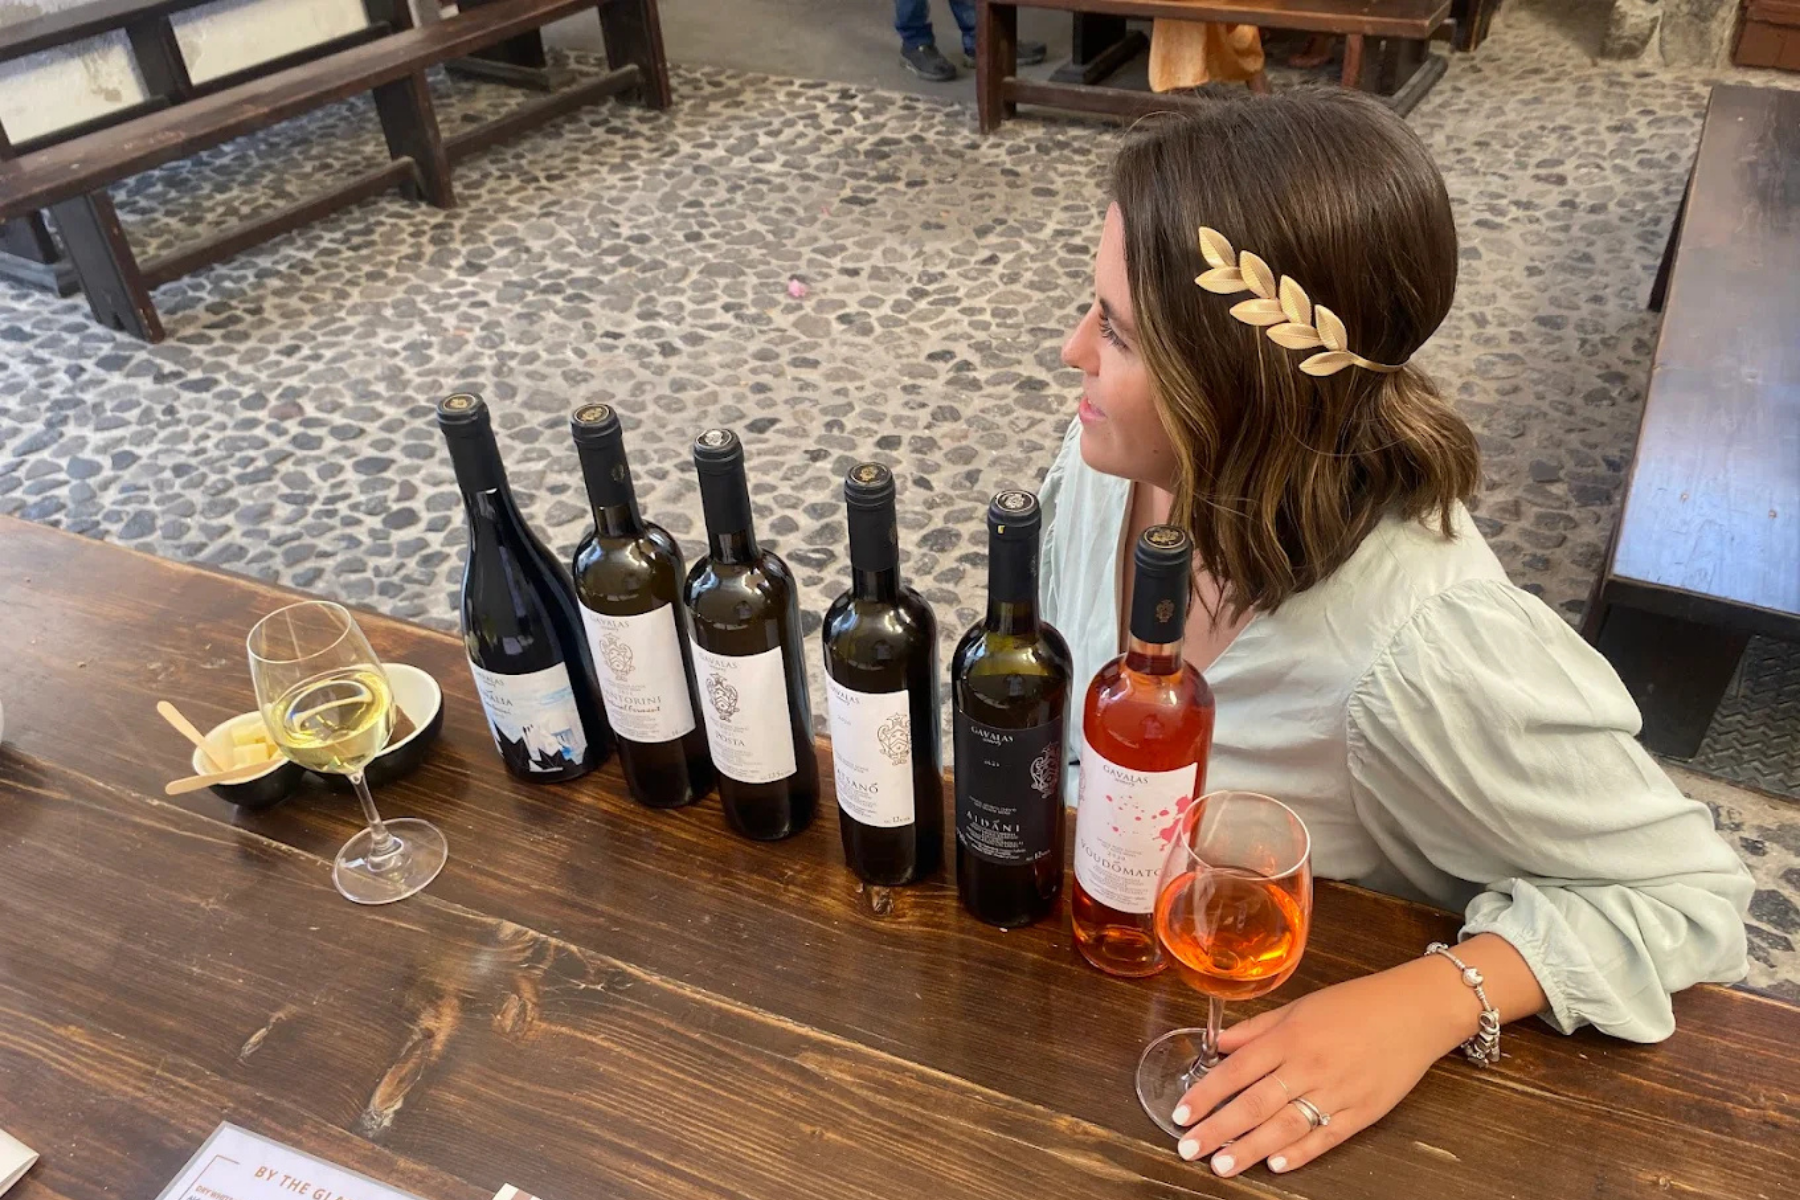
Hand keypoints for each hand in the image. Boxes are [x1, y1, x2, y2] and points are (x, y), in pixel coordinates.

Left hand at [1168, 959, 1470, 1176]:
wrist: (1415, 1011)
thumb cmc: (1355, 1004)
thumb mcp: (1299, 1006)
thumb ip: (1257, 1029)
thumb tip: (1218, 1044)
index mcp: (1290, 1037)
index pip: (1237, 1070)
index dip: (1206, 1094)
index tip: (1181, 1113)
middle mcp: (1309, 1066)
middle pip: (1255, 1103)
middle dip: (1218, 1129)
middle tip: (1189, 1148)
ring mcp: (1338, 1091)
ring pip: (1287, 1126)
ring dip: (1251, 1149)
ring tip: (1222, 1166)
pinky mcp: (1364, 1111)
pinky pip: (1327, 1137)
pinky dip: (1301, 1153)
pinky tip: (1277, 1166)